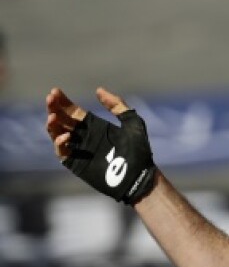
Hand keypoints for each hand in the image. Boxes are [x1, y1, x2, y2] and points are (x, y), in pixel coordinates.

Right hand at [45, 86, 158, 204]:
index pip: (73, 112)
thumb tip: (99, 90)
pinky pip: (62, 152)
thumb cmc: (139, 150)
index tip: (55, 91)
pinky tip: (66, 136)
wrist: (140, 176)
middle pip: (62, 121)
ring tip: (52, 116)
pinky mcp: (77, 164)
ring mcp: (79, 150)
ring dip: (52, 125)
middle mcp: (84, 137)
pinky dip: (60, 143)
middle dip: (53, 109)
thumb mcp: (133, 123)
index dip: (63, 102)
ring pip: (57, 135)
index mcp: (94, 126)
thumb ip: (118, 105)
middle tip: (50, 99)